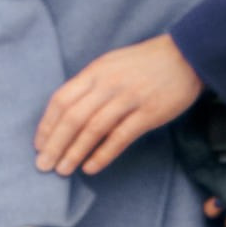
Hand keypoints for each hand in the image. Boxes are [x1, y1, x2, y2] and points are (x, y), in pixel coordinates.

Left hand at [35, 34, 202, 178]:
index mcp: (95, 71)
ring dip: (75, 152)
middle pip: (73, 117)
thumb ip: (90, 85)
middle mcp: (108, 84)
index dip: (47, 124)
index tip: (39, 145)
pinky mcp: (149, 113)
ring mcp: (129, 98)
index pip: (62, 99)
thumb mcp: (110, 65)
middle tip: (44, 165)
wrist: (185, 56)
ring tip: (63, 170)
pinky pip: (120, 137)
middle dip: (55, 144)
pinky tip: (90, 167)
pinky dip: (103, 154)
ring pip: (93, 128)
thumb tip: (66, 113)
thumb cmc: (143, 64)